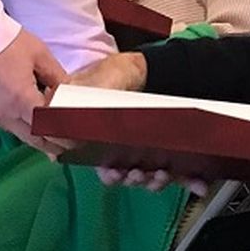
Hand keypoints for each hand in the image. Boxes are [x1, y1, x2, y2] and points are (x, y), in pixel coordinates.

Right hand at [0, 29, 68, 156]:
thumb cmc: (5, 40)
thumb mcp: (40, 55)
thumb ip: (57, 77)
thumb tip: (68, 93)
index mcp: (22, 100)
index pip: (50, 128)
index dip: (65, 137)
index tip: (77, 140)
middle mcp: (4, 113)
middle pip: (33, 139)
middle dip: (52, 146)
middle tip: (67, 149)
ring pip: (17, 132)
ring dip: (34, 134)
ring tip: (50, 137)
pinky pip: (3, 123)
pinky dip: (17, 123)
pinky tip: (25, 118)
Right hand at [72, 54, 203, 193]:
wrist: (142, 66)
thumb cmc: (111, 76)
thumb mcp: (88, 87)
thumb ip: (70, 109)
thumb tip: (50, 136)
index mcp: (105, 144)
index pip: (107, 170)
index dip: (111, 176)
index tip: (114, 172)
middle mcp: (128, 153)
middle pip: (131, 177)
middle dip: (135, 179)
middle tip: (139, 171)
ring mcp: (150, 153)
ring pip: (154, 177)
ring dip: (158, 180)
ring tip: (162, 172)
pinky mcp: (172, 151)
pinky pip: (181, 171)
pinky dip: (191, 181)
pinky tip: (199, 184)